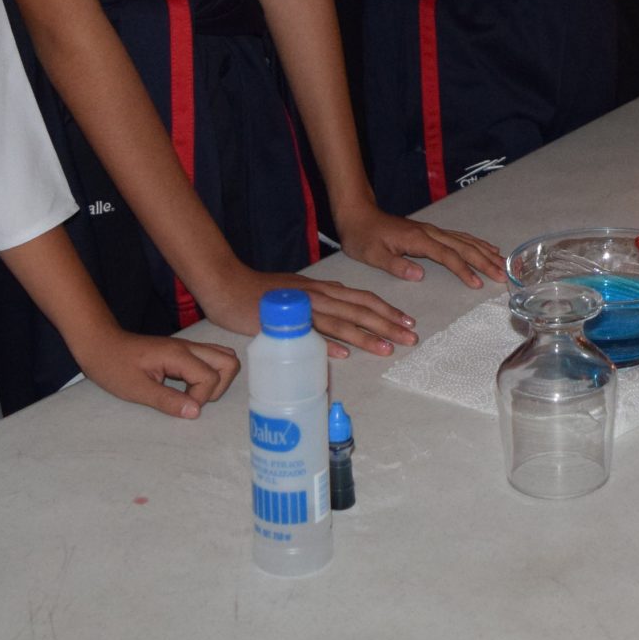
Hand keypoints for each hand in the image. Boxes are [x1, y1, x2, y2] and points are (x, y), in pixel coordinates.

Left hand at [71, 329, 239, 417]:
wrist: (100, 345)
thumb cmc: (114, 367)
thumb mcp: (136, 389)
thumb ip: (167, 401)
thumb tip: (196, 412)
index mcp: (178, 355)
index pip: (210, 377)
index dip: (200, 398)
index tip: (179, 405)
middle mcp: (189, 347)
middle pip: (229, 362)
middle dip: (218, 387)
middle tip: (194, 399)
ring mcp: (188, 347)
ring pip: (224, 358)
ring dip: (217, 380)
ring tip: (193, 394)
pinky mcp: (184, 351)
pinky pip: (211, 358)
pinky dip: (209, 374)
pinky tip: (189, 386)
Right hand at [198, 266, 419, 359]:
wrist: (228, 284)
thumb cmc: (263, 292)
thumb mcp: (300, 292)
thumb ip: (322, 303)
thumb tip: (343, 317)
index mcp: (323, 290)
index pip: (363, 298)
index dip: (387, 310)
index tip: (407, 322)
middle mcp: (318, 296)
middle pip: (360, 310)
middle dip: (388, 325)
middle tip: (410, 338)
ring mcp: (301, 308)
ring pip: (340, 322)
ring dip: (366, 337)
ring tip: (388, 349)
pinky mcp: (283, 322)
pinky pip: (308, 334)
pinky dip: (327, 343)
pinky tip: (344, 355)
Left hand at [336, 203, 504, 288]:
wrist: (357, 215)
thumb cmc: (363, 237)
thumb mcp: (372, 255)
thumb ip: (396, 265)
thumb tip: (420, 275)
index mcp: (417, 239)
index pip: (447, 256)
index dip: (464, 270)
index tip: (478, 284)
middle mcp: (429, 233)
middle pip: (463, 247)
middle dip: (484, 261)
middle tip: (503, 275)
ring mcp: (432, 231)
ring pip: (464, 241)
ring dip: (485, 252)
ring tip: (503, 263)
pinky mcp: (431, 232)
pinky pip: (459, 237)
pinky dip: (476, 243)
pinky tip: (487, 248)